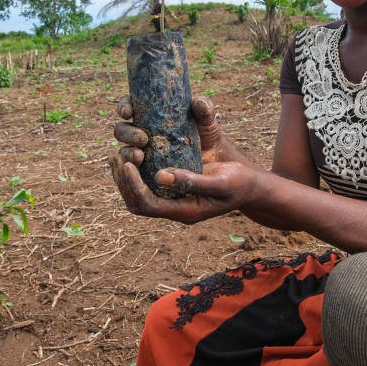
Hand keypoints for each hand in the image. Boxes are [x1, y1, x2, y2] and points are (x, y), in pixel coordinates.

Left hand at [108, 155, 259, 223]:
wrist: (250, 185)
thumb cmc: (239, 183)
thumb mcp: (220, 181)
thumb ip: (192, 181)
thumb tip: (160, 176)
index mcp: (185, 211)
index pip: (148, 204)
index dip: (133, 186)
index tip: (127, 163)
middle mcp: (175, 208)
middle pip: (137, 203)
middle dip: (123, 182)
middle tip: (116, 158)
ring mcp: (173, 200)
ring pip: (138, 195)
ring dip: (124, 178)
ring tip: (116, 156)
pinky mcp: (174, 188)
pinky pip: (147, 184)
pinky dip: (135, 172)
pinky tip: (131, 154)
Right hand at [112, 95, 227, 165]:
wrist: (216, 165)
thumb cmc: (208, 138)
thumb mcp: (208, 122)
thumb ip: (205, 110)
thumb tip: (198, 103)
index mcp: (150, 116)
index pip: (129, 107)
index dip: (124, 107)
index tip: (128, 112)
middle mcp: (142, 133)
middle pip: (121, 131)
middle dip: (127, 133)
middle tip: (142, 138)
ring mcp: (144, 154)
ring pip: (124, 151)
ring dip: (127, 153)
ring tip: (140, 155)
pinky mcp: (148, 173)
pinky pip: (133, 173)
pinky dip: (132, 172)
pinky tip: (139, 171)